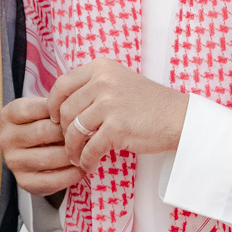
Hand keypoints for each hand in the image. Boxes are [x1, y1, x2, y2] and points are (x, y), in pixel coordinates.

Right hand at [0, 96, 85, 197]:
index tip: (79, 113)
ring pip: (49, 157)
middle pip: (44, 132)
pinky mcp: (24, 181)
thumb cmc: (45, 124)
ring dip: (72, 155)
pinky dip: (71, 175)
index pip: (37, 108)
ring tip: (88, 150)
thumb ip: (58, 104)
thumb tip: (82, 108)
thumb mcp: (46, 108)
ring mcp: (13, 161)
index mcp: (9, 115)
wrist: (35, 150)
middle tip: (89, 132)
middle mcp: (6, 138)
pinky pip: (51, 180)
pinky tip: (82, 168)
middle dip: (69, 132)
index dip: (62, 111)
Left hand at [50, 58, 188, 174]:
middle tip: (70, 143)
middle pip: (65, 110)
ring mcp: (109, 104)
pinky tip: (90, 164)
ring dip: (72, 149)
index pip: (62, 84)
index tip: (54, 118)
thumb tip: (62, 104)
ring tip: (78, 157)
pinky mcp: (116, 128)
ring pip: (74, 131)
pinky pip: (89, 148)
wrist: (179, 118)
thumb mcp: (120, 81)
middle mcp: (103, 81)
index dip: (52, 104)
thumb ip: (93, 86)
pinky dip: (86, 160)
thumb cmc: (149, 104)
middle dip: (63, 131)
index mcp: (102, 67)